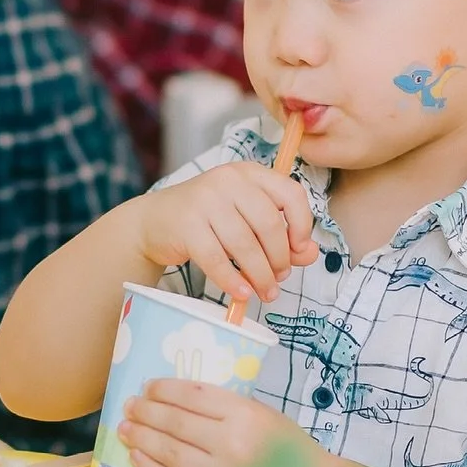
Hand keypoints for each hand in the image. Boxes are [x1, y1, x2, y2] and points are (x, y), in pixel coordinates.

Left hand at [119, 380, 308, 466]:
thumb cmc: (285, 448)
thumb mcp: (262, 413)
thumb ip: (225, 406)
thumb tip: (174, 401)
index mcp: (245, 415)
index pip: (193, 395)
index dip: (165, 389)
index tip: (147, 387)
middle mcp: (231, 443)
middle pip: (176, 423)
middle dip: (147, 413)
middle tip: (129, 407)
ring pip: (170, 454)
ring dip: (143, 440)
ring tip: (127, 430)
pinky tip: (139, 460)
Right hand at [132, 162, 317, 303]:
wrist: (155, 221)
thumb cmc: (208, 220)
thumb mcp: (246, 220)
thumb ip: (283, 236)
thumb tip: (311, 254)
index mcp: (249, 173)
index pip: (291, 193)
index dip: (302, 225)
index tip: (300, 250)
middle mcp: (228, 180)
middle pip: (269, 224)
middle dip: (280, 258)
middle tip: (279, 278)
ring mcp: (205, 200)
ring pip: (245, 245)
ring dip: (260, 275)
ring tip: (264, 291)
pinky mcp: (186, 225)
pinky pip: (217, 259)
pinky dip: (233, 281)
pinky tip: (242, 292)